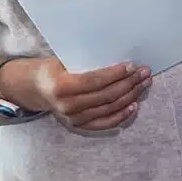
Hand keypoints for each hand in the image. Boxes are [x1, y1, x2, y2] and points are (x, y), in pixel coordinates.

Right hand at [30, 56, 150, 130]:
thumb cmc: (52, 68)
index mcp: (62, 86)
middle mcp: (68, 105)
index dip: (115, 74)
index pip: (95, 81)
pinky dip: (121, 115)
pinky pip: (105, 122)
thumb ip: (85, 61)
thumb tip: (115, 54)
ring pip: (109, 108)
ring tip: (143, 85)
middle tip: (144, 74)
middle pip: (106, 96)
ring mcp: (74, 119)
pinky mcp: (79, 126)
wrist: (37, 88)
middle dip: (129, 84)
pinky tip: (134, 105)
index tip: (131, 66)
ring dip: (130, 97)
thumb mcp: (62, 59)